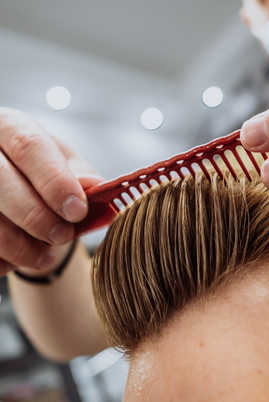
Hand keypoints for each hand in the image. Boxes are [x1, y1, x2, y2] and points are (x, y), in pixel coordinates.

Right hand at [0, 108, 103, 275]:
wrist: (18, 188)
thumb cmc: (43, 173)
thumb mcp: (67, 166)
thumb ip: (82, 176)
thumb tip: (94, 186)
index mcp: (10, 126)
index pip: (29, 147)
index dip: (55, 181)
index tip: (77, 211)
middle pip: (0, 180)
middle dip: (36, 216)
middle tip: (63, 235)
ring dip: (19, 245)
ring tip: (45, 256)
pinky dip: (2, 258)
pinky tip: (19, 259)